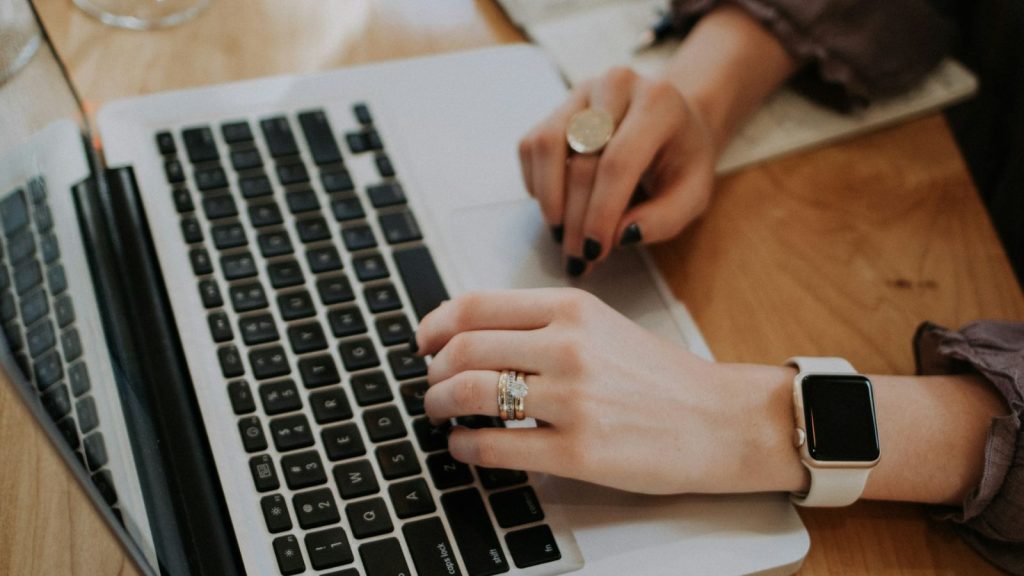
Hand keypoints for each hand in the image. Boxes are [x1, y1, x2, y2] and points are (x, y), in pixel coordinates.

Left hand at [414, 288, 800, 494]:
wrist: (720, 420)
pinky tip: (463, 448)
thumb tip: (471, 335)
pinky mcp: (578, 452)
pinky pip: (495, 447)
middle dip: (432, 371)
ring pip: (470, 394)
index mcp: (572, 308)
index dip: (434, 325)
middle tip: (430, 385)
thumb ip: (542, 324)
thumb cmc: (660, 376)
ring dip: (439, 406)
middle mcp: (569, 347)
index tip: (423, 342)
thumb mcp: (602, 326)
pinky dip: (464, 448)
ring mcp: (573, 400)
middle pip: (463, 349)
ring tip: (440, 414)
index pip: (475, 305)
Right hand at [518, 68, 715, 275]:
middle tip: (578, 256)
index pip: (618, 162)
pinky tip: (558, 205)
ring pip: (547, 146)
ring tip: (562, 233)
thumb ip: (664, 219)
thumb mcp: (693, 194)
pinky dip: (537, 183)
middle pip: (582, 160)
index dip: (601, 212)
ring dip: (549, 199)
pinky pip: (531, 146)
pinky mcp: (558, 106)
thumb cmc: (682, 160)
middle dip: (576, 219)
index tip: (595, 251)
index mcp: (658, 103)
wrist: (673, 120)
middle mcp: (617, 86)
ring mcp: (582, 92)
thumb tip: (620, 236)